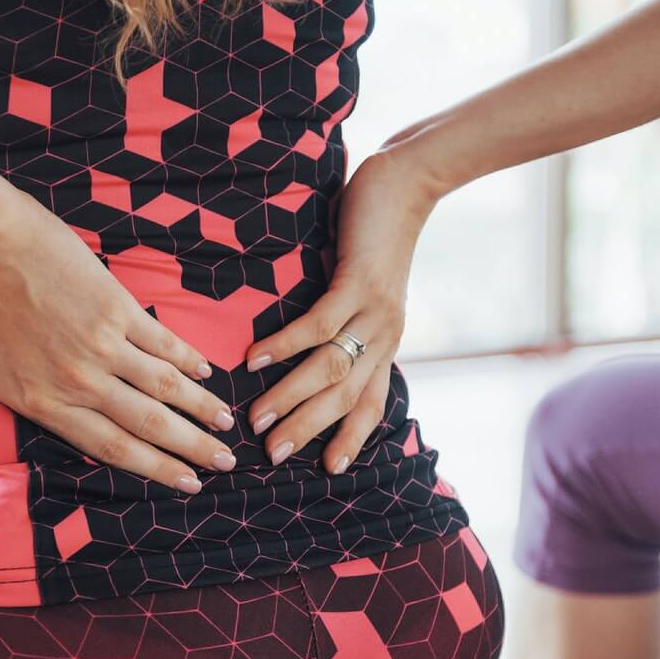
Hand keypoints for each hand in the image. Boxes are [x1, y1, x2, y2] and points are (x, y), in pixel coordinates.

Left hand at [0, 173, 237, 492]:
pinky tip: (209, 373)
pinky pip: (161, 343)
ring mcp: (103, 345)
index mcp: (46, 404)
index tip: (185, 484)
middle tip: (225, 465)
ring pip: (166, 389)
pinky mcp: (116, 308)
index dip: (154, 469)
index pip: (111, 447)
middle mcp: (80, 382)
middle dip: (192, 449)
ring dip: (201, 409)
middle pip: (149, 426)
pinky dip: (188, 360)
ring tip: (228, 424)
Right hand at [243, 149, 441, 473]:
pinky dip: (285, 344)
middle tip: (273, 455)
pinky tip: (255, 358)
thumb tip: (307, 355)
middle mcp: (385, 336)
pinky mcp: (357, 281)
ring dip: (292, 396)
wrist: (404, 187)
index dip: (352, 438)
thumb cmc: (375, 240)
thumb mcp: (364, 294)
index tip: (330, 471)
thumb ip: (345, 326)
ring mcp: (372, 310)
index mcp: (386, 344)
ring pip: (331, 367)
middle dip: (309, 430)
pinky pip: (318, 322)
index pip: (372, 404)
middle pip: (346, 396)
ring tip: (257, 418)